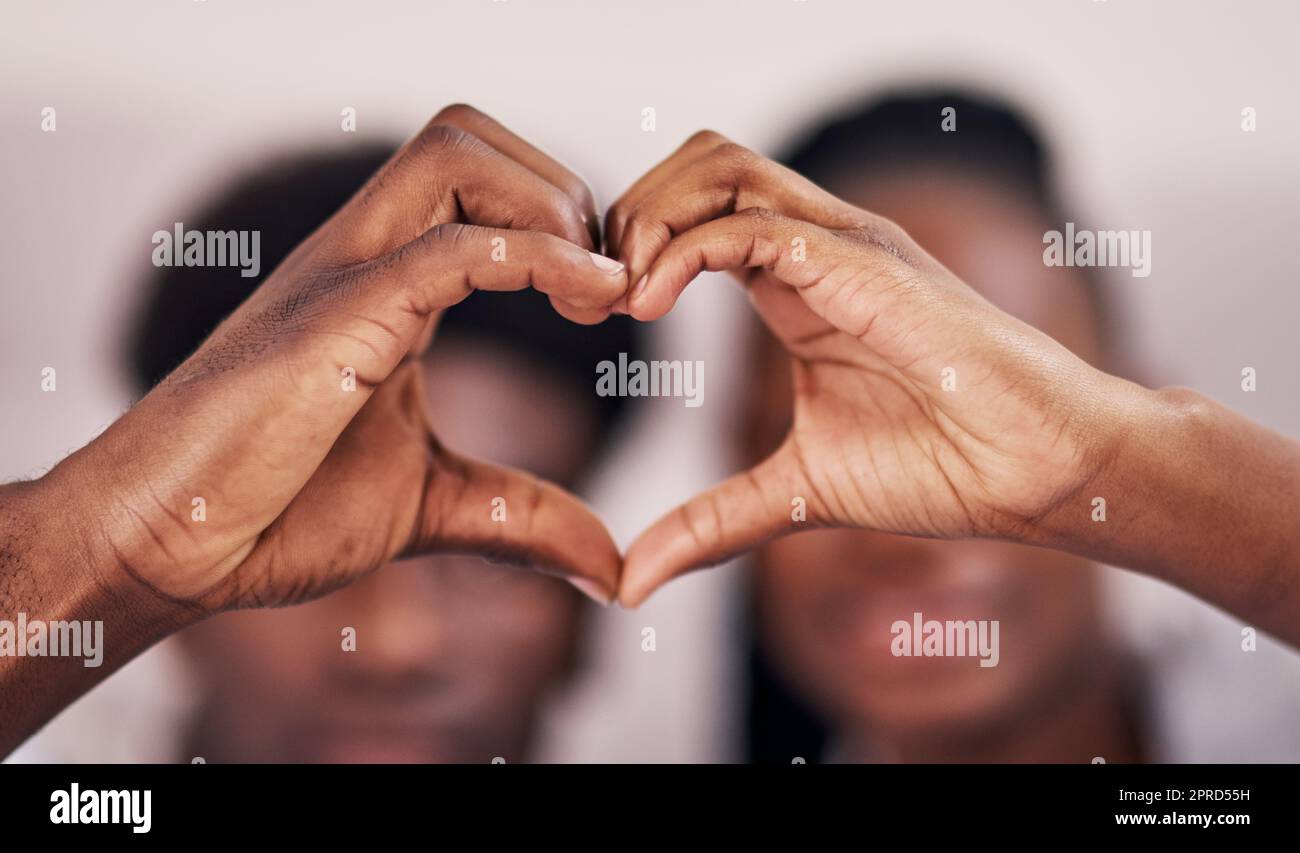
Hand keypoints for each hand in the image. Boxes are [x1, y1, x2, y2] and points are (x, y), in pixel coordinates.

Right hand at [58, 105, 628, 612]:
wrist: (166, 545)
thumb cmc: (276, 514)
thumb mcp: (431, 506)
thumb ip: (519, 518)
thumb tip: (611, 568)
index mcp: (384, 285)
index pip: (478, 183)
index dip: (561, 219)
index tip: (612, 301)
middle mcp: (361, 259)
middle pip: (467, 137)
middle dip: (562, 191)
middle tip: (605, 286)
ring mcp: (343, 278)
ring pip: (455, 156)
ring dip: (551, 208)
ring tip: (597, 295)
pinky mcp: (334, 321)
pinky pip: (448, 249)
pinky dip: (536, 260)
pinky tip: (587, 307)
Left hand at [608, 131, 1124, 605]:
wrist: (1035, 474)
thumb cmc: (940, 469)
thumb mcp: (792, 496)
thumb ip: (711, 525)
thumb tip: (632, 583)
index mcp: (797, 284)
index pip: (695, 212)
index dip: (629, 247)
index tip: (591, 315)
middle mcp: (817, 247)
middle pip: (698, 164)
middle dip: (627, 213)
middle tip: (590, 294)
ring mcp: (843, 246)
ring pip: (720, 165)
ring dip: (647, 216)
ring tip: (619, 297)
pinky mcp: (862, 264)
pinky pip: (750, 226)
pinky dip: (680, 252)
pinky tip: (648, 307)